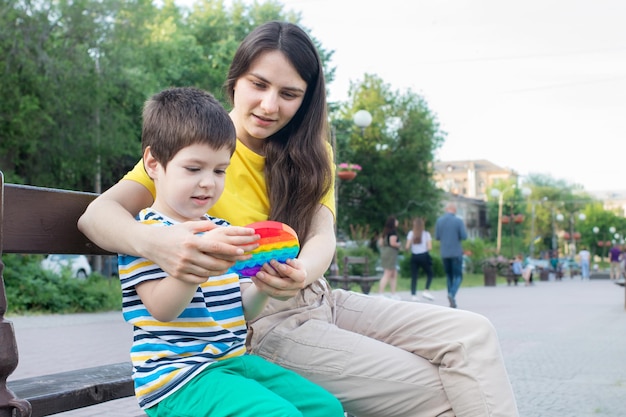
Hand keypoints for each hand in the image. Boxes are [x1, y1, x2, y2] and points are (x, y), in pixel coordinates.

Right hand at [144, 220, 258, 282]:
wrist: (150, 244)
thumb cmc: (171, 232)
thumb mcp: (187, 225)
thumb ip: (205, 226)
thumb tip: (220, 227)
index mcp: (192, 241)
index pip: (216, 248)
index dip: (230, 250)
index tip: (241, 251)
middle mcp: (187, 255)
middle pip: (214, 263)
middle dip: (229, 263)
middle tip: (237, 261)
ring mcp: (182, 266)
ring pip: (207, 273)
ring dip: (219, 271)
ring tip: (227, 267)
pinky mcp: (177, 274)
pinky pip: (197, 279)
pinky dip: (207, 277)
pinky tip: (212, 273)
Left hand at [251, 258, 306, 300]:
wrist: (295, 275)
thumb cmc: (292, 264)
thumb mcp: (293, 260)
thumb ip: (290, 261)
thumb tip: (286, 260)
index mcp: (302, 277)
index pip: (296, 275)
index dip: (287, 270)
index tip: (274, 262)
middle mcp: (297, 287)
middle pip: (283, 285)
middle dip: (270, 279)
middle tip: (259, 273)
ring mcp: (290, 294)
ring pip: (275, 292)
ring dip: (263, 284)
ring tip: (254, 276)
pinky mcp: (283, 298)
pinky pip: (271, 294)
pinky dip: (262, 287)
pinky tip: (255, 280)